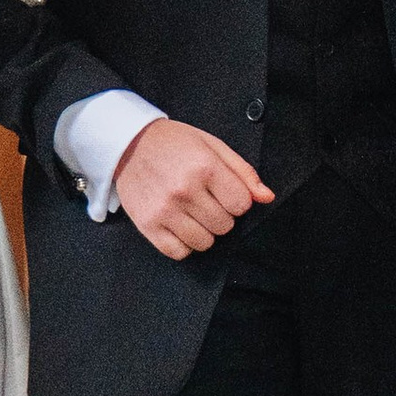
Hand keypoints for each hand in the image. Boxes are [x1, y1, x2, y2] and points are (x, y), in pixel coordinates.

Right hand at [112, 117, 272, 260]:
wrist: (129, 143)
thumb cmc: (174, 143)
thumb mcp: (212, 146)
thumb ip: (243, 172)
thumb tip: (266, 198)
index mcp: (204, 167)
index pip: (241, 205)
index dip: (237, 200)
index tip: (224, 192)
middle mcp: (184, 190)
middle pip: (224, 226)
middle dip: (221, 215)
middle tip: (205, 200)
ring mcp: (164, 210)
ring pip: (204, 243)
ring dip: (203, 231)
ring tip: (192, 212)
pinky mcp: (148, 225)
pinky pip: (179, 252)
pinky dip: (184, 244)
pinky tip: (180, 225)